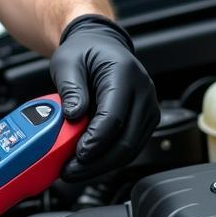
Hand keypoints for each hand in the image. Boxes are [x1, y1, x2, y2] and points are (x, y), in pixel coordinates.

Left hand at [49, 14, 158, 182]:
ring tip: (75, 171)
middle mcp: (143, 92)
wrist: (101, 45)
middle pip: (127, 140)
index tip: (78, 154)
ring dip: (103, 165)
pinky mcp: (145, 120)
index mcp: (125, 74)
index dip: (96, 140)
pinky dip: (109, 158)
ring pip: (131, 148)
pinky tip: (88, 163)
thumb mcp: (67, 62)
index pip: (114, 116)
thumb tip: (73, 114)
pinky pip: (130, 145)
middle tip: (71, 171)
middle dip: (98, 162)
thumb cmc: (85, 52)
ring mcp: (148, 108)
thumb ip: (70, 88)